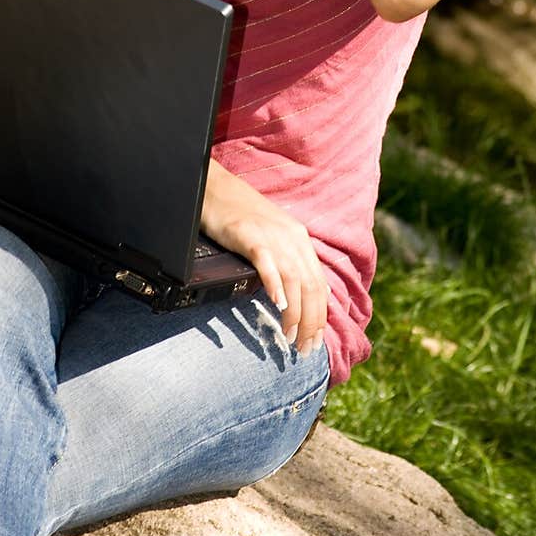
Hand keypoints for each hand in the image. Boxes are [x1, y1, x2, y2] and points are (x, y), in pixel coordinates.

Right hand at [201, 159, 329, 355]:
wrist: (215, 186)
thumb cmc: (240, 215)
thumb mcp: (272, 237)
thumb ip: (288, 261)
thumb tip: (302, 297)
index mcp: (300, 240)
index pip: (319, 285)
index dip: (320, 317)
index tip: (314, 342)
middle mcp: (291, 238)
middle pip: (311, 286)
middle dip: (311, 323)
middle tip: (303, 349)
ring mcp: (271, 235)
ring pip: (294, 280)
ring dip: (295, 313)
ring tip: (290, 336)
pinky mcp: (249, 234)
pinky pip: (267, 262)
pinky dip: (274, 284)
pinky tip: (277, 303)